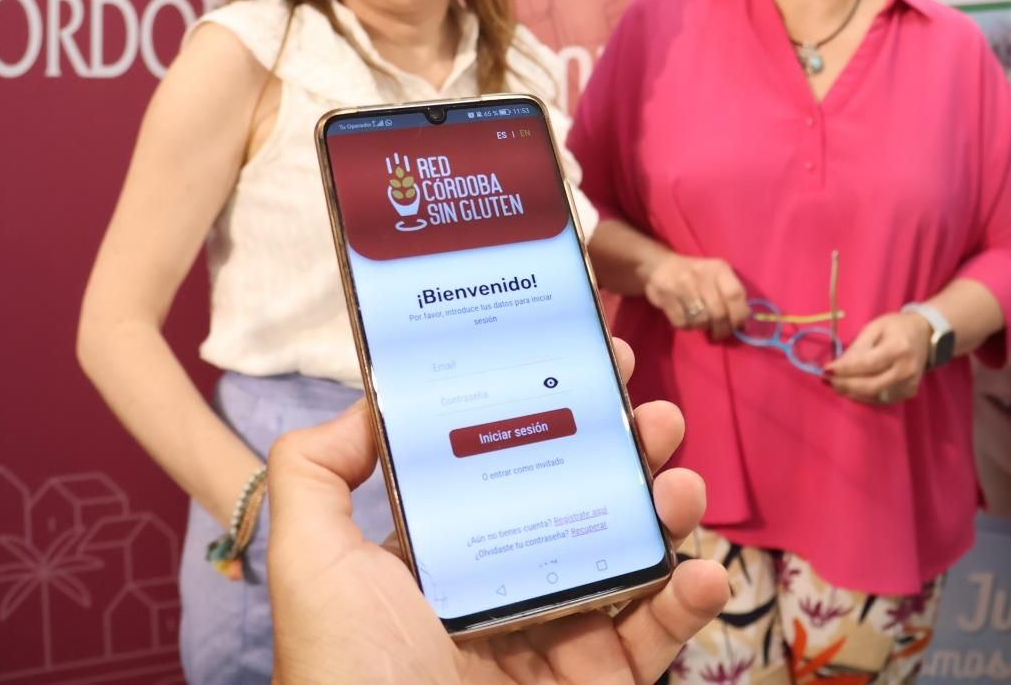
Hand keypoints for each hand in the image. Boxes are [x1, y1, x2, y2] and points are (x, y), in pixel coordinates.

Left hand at [267, 338, 729, 684]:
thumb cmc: (349, 672)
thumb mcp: (310, 563)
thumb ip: (315, 474)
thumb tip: (366, 400)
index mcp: (447, 551)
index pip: (510, 462)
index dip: (553, 409)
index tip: (589, 359)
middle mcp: (509, 584)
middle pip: (586, 498)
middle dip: (628, 448)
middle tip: (655, 413)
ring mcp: (561, 637)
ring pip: (633, 556)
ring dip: (669, 512)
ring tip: (683, 487)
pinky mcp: (602, 683)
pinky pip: (657, 637)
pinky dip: (689, 600)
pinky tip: (700, 572)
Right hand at [642, 253, 747, 341]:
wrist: (660, 266)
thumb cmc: (697, 274)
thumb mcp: (718, 276)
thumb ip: (733, 297)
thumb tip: (744, 326)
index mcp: (719, 269)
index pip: (735, 294)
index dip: (739, 315)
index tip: (738, 326)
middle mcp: (701, 276)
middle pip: (718, 313)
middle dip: (722, 329)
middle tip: (720, 333)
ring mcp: (682, 287)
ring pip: (701, 321)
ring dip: (704, 327)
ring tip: (702, 322)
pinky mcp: (665, 298)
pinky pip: (683, 323)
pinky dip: (688, 326)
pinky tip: (687, 318)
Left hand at [822, 311, 930, 404]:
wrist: (925, 334)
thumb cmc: (897, 327)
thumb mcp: (874, 327)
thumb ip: (856, 347)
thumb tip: (837, 365)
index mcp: (898, 348)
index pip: (867, 364)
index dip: (845, 369)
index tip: (826, 369)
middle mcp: (906, 369)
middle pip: (870, 385)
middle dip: (844, 384)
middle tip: (827, 380)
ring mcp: (909, 384)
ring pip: (873, 395)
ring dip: (850, 392)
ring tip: (835, 385)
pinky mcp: (908, 393)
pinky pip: (880, 399)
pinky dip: (863, 395)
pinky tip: (851, 389)